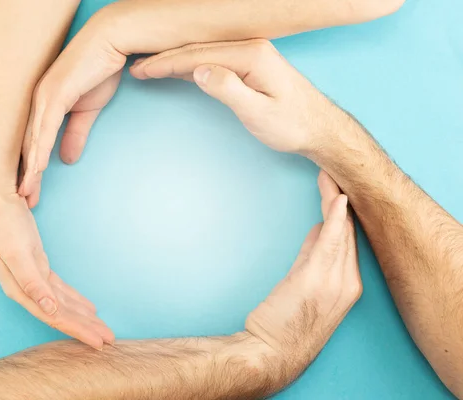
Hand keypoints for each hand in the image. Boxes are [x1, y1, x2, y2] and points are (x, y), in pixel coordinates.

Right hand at [0, 185, 114, 349]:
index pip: (55, 317)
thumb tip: (49, 310)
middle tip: (110, 339)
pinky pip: (60, 289)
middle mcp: (28, 289)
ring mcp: (34, 277)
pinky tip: (88, 308)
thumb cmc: (4, 225)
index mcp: (21, 290)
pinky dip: (75, 299)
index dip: (77, 330)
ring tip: (102, 328)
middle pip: (61, 313)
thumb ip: (31, 283)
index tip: (99, 342)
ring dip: (83, 316)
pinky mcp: (39, 265)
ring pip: (63, 303)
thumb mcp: (17, 254)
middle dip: (85, 327)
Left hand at [18, 12, 126, 206]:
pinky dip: (40, 149)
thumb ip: (76, 134)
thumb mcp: (88, 111)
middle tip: (24, 201)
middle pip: (27, 146)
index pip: (34, 144)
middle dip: (26, 175)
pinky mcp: (55, 94)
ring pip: (33, 141)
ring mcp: (44, 97)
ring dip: (29, 169)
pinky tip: (37, 168)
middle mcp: (38, 102)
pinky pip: (45, 128)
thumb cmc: (99, 70)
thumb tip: (68, 159)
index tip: (31, 191)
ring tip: (26, 193)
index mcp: (45, 106)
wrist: (110, 41)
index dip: (31, 169)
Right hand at [130, 39, 347, 155]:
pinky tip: (181, 69)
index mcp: (251, 55)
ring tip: (151, 67)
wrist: (319, 128)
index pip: (198, 55)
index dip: (166, 63)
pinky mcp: (253, 63)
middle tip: (137, 68)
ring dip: (176, 59)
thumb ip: (229, 89)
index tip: (142, 70)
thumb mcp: (259, 113)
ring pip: (204, 52)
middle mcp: (251, 47)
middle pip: (198, 49)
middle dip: (165, 58)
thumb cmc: (293, 124)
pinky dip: (193, 63)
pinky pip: (215, 59)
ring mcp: (252, 53)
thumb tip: (199, 71)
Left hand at [244, 170, 360, 388]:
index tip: (338, 189)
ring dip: (336, 201)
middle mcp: (348, 283)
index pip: (349, 241)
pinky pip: (331, 242)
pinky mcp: (317, 278)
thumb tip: (318, 229)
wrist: (272, 352)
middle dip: (340, 201)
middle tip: (333, 171)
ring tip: (329, 174)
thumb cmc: (285, 321)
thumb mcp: (303, 284)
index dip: (343, 213)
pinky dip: (336, 218)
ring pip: (340, 232)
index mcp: (348, 285)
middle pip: (348, 233)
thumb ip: (312, 256)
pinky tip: (337, 198)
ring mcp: (335, 282)